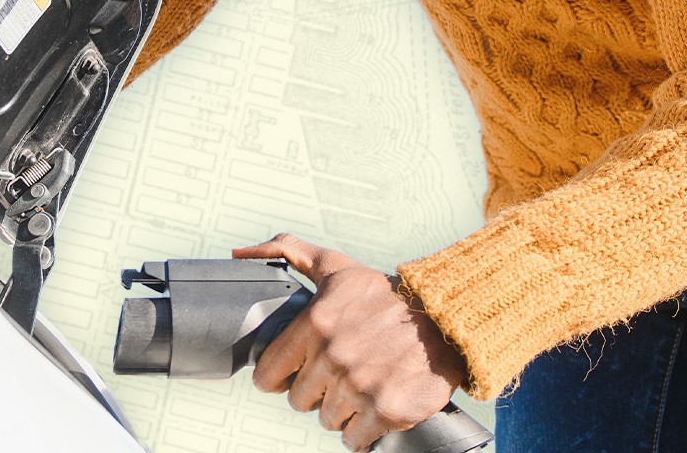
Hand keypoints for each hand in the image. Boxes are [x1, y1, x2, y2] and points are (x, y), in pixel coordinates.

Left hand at [231, 234, 467, 451]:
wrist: (447, 318)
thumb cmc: (386, 294)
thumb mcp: (335, 266)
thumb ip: (287, 253)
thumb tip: (240, 255)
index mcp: (314, 324)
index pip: (268, 374)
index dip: (279, 376)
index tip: (295, 371)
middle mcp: (333, 358)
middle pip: (299, 401)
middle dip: (314, 391)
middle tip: (336, 375)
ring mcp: (360, 387)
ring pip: (327, 420)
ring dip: (340, 409)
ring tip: (359, 387)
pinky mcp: (387, 411)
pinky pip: (355, 439)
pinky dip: (362, 431)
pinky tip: (373, 408)